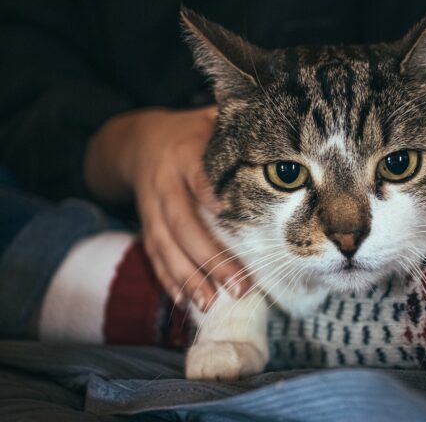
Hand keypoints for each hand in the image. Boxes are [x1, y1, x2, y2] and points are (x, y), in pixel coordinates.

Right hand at [84, 106, 249, 310]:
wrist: (138, 142)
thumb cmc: (191, 134)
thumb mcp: (210, 122)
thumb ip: (238, 132)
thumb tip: (286, 138)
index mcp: (184, 154)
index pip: (195, 173)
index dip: (206, 191)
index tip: (225, 211)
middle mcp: (164, 183)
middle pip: (182, 222)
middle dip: (208, 256)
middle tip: (238, 284)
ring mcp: (151, 208)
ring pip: (165, 246)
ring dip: (188, 277)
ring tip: (210, 303)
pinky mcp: (147, 226)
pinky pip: (154, 256)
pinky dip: (168, 281)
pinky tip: (184, 303)